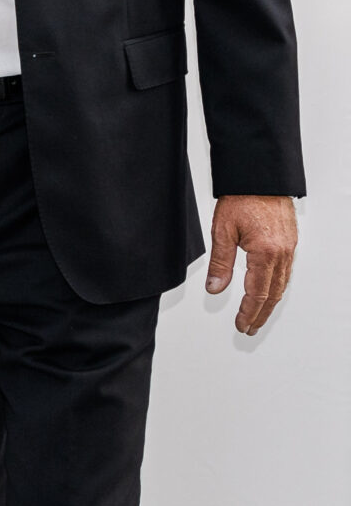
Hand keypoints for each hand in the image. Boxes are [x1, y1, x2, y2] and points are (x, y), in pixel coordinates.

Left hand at [207, 194, 296, 334]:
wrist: (260, 177)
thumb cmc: (242, 198)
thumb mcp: (222, 231)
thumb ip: (219, 263)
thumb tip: (215, 288)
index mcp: (265, 253)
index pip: (257, 292)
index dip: (249, 312)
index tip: (242, 325)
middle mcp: (282, 253)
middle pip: (273, 293)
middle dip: (261, 314)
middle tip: (250, 328)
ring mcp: (289, 248)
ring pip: (282, 284)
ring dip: (270, 303)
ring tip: (258, 316)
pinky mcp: (290, 242)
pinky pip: (286, 272)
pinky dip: (276, 287)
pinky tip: (268, 291)